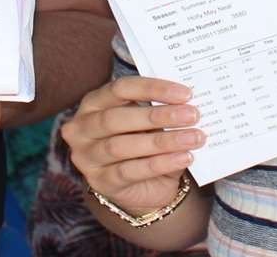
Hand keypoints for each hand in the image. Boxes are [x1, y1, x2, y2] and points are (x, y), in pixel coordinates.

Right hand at [62, 77, 201, 214]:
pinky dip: (159, 163)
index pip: (120, 88)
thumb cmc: (143, 143)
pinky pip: (129, 171)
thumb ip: (161, 110)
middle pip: (117, 118)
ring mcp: (86, 157)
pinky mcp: (100, 182)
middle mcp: (82, 128)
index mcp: (93, 103)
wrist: (139, 187)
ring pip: (121, 146)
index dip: (152, 89)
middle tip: (192, 115)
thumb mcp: (149, 123)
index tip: (185, 93)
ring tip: (193, 138)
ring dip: (162, 141)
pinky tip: (183, 158)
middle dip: (157, 115)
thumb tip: (188, 102)